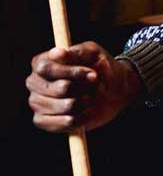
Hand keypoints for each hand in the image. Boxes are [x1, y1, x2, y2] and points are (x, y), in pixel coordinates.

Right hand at [27, 43, 141, 133]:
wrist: (114, 91)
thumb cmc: (101, 68)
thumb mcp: (95, 54)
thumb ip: (78, 52)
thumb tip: (58, 53)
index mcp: (43, 63)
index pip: (44, 68)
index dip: (69, 72)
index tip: (90, 73)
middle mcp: (35, 83)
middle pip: (51, 89)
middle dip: (79, 88)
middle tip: (95, 85)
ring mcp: (37, 102)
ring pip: (59, 106)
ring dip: (82, 103)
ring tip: (91, 97)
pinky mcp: (43, 120)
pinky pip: (58, 123)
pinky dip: (78, 118)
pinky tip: (85, 112)